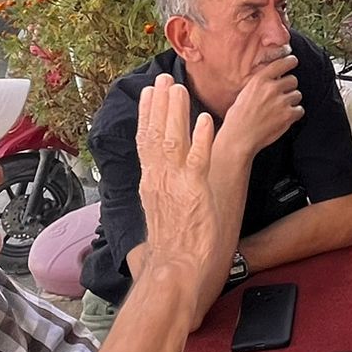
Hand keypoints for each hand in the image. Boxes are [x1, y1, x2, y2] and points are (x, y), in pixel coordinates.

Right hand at [135, 80, 223, 271]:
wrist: (174, 274)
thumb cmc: (173, 252)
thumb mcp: (162, 216)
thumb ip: (162, 197)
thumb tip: (160, 190)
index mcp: (151, 184)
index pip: (145, 142)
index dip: (147, 115)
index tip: (149, 94)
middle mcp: (158, 181)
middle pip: (154, 134)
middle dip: (159, 104)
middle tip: (163, 78)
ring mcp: (176, 185)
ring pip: (172, 141)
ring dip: (176, 112)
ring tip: (180, 88)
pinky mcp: (195, 193)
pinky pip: (198, 160)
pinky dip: (201, 139)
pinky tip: (206, 120)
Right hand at [221, 52, 302, 157]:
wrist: (239, 137)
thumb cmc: (238, 118)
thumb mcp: (245, 93)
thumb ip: (261, 84)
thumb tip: (274, 78)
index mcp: (259, 80)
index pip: (282, 63)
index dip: (290, 61)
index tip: (293, 61)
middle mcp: (272, 88)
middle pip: (293, 79)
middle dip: (289, 87)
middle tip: (281, 96)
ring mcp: (281, 101)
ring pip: (297, 95)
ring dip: (292, 101)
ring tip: (280, 110)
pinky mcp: (288, 115)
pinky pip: (300, 110)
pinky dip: (294, 114)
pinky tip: (284, 118)